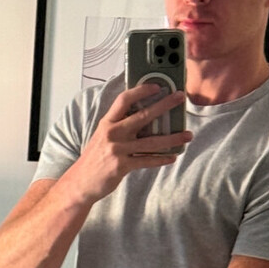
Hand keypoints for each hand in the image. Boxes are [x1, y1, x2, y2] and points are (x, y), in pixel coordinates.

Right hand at [66, 82, 191, 203]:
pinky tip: (172, 157)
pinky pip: (146, 161)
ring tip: (187, 136)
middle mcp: (113, 133)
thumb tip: (143, 117)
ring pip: (151, 142)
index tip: (157, 86)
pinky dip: (161, 159)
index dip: (141, 90)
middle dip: (164, 105)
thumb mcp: (102, 136)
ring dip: (172, 139)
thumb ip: (119, 126)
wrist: (81, 182)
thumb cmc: (95, 158)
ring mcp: (118, 150)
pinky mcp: (122, 166)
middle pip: (143, 116)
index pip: (124, 100)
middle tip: (180, 98)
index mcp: (107, 122)